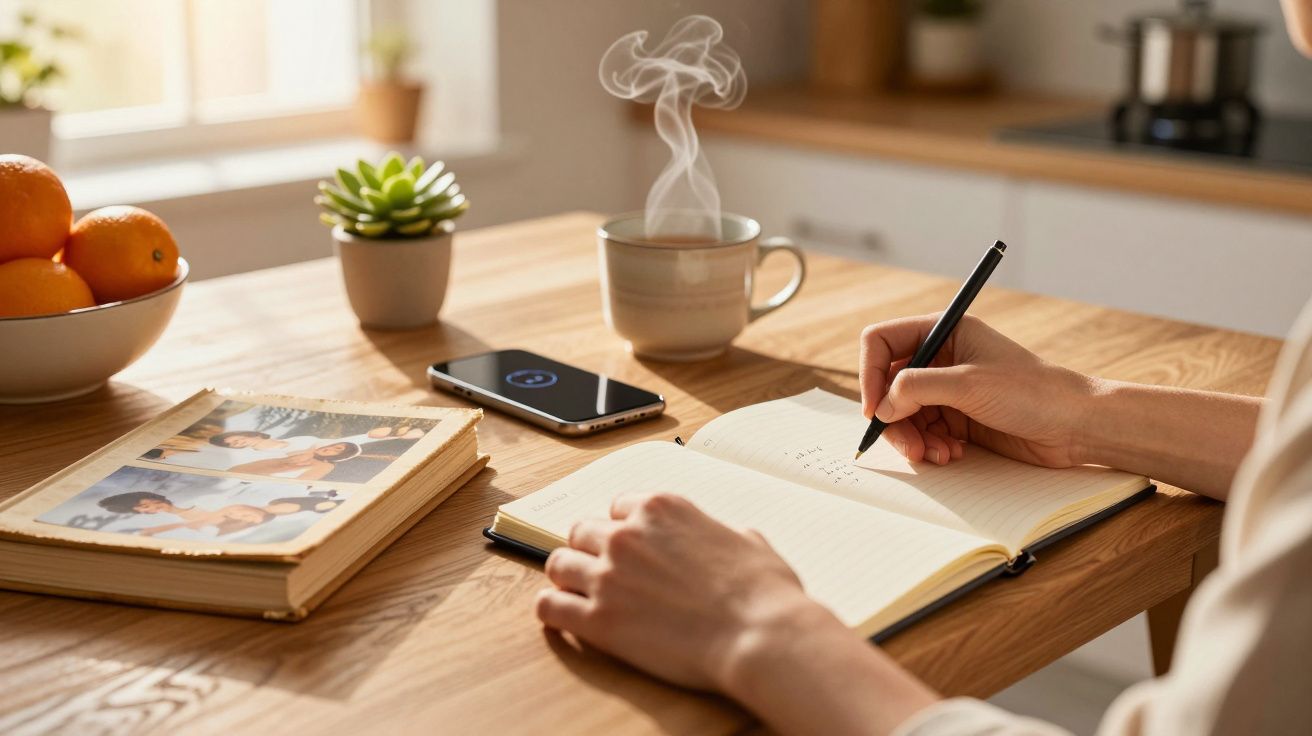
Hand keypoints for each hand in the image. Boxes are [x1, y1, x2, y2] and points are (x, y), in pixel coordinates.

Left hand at [536, 494, 940, 734]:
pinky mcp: (598, 620)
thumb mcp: (750, 542)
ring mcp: (608, 576)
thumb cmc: (763, 593)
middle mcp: (628, 535)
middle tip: (600, 569)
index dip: (621, 527)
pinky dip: (552, 610)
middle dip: (590, 549)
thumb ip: (725, 532)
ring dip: (567, 576)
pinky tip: (561, 616)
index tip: (625, 545)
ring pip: (558, 563)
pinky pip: (550, 606)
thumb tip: (733, 537)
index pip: (617, 506)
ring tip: (576, 591)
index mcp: (662, 508)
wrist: (759, 635)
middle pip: (582, 531)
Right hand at [859, 314, 1093, 467]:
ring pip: (904, 413)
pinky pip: (924, 431)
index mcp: (944, 331)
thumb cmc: (1033, 392)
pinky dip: (930, 446)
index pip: (882, 342)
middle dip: (893, 418)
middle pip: (889, 384)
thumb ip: (917, 388)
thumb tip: (881, 405)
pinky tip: (952, 454)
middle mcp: (942, 357)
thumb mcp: (969, 384)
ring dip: (913, 438)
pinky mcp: (958, 417)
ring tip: (936, 455)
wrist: (1076, 426)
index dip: (870, 374)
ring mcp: (949, 389)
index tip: (874, 408)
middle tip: (908, 446)